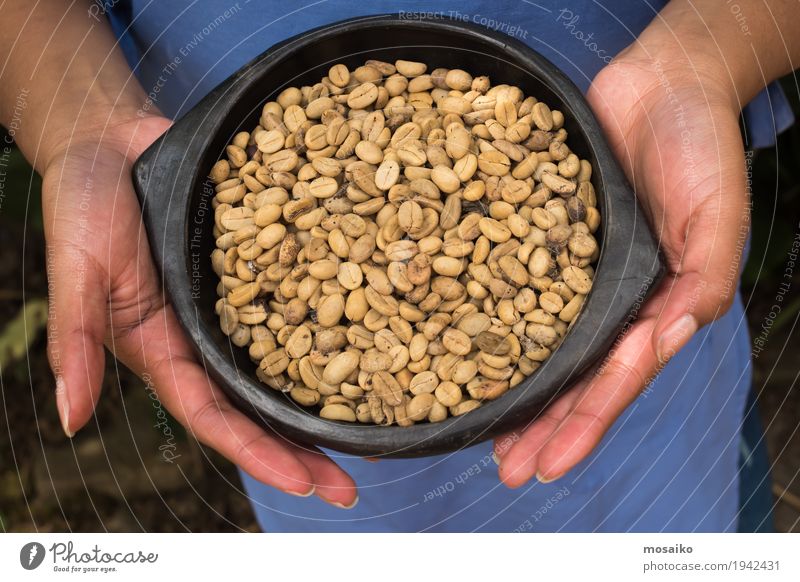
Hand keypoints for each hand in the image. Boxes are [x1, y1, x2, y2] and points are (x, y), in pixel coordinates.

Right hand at [43, 114, 357, 506]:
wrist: (113, 142)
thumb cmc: (83, 206)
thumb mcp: (76, 271)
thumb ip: (73, 342)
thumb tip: (70, 419)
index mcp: (167, 351)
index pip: (218, 417)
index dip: (260, 453)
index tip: (306, 486)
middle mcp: (209, 338)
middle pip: (265, 404)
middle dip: (308, 448)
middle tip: (357, 486)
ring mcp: (239, 305)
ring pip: (291, 360)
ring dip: (333, 395)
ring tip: (381, 427)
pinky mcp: (261, 265)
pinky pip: (301, 298)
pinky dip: (338, 320)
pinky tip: (376, 335)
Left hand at [495, 51, 747, 484]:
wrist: (662, 84)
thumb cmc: (699, 147)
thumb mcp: (715, 220)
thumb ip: (700, 283)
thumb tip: (660, 341)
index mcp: (653, 305)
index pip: (615, 378)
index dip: (582, 424)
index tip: (547, 465)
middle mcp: (608, 299)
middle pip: (570, 374)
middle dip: (540, 424)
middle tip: (505, 468)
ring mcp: (572, 272)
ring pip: (536, 340)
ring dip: (513, 386)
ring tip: (478, 429)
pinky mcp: (540, 237)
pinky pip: (509, 282)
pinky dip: (489, 315)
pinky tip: (462, 342)